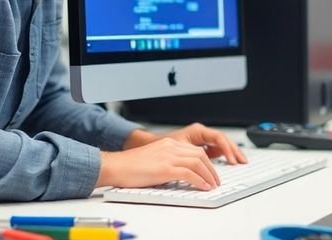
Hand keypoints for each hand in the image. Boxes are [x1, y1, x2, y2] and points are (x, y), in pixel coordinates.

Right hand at [97, 137, 219, 189]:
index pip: (194, 150)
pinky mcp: (165, 168)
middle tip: (216, 180)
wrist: (115, 166)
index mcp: (168, 144)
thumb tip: (181, 175)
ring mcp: (168, 157)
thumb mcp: (153, 159)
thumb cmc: (129, 166)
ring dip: (209, 175)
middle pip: (200, 155)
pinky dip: (200, 181)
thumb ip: (167, 162)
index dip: (206, 162)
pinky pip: (189, 173)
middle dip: (211, 168)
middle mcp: (170, 147)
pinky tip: (204, 187)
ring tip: (213, 185)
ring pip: (198, 163)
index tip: (211, 172)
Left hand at [161, 122, 248, 164]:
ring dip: (231, 152)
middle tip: (242, 161)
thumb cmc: (161, 145)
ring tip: (240, 162)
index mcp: (197, 131)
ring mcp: (202, 140)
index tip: (231, 160)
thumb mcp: (179, 149)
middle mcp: (201, 134)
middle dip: (234, 150)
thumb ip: (194, 155)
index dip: (227, 149)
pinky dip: (223, 156)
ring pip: (221, 145)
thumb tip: (205, 163)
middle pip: (223, 140)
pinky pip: (216, 150)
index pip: (218, 137)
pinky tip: (229, 163)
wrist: (150, 145)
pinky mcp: (200, 147)